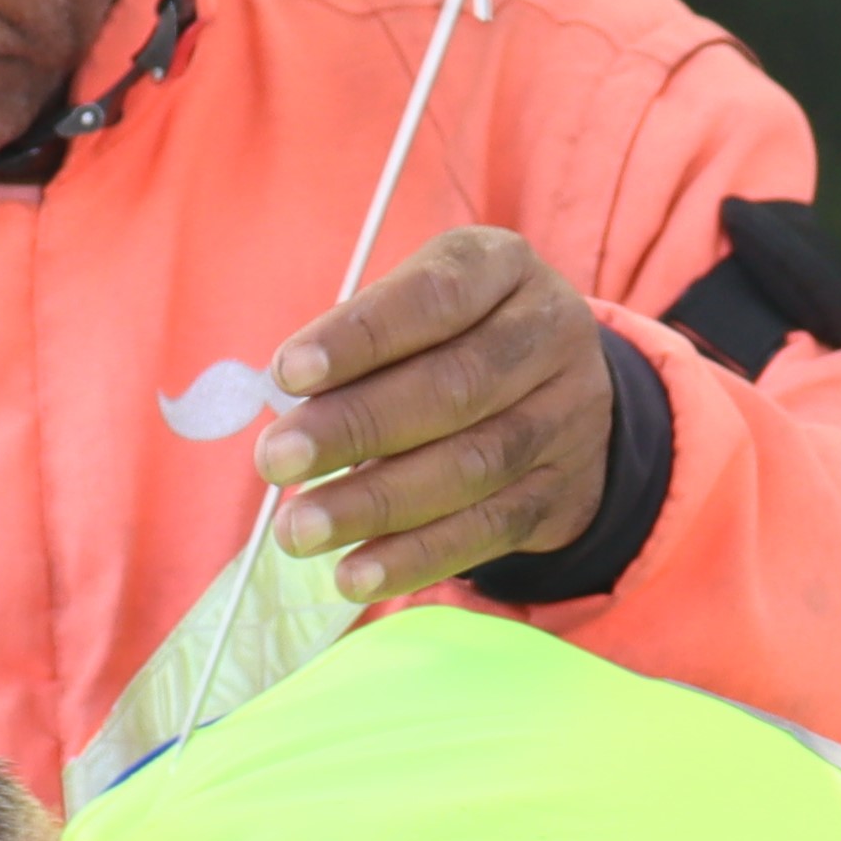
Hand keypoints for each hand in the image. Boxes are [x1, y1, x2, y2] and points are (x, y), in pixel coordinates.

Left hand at [257, 228, 612, 599]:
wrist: (561, 394)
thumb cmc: (455, 339)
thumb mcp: (420, 311)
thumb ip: (363, 348)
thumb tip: (289, 412)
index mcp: (502, 267)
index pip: (435, 296)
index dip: (361, 337)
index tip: (287, 374)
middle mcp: (549, 334)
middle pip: (454, 386)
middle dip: (356, 427)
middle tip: (275, 460)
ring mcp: (565, 416)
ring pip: (472, 465)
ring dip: (375, 503)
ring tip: (300, 529)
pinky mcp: (561, 491)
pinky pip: (488, 529)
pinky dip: (415, 557)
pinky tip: (355, 573)